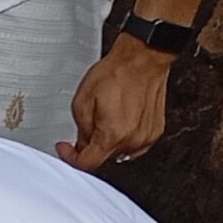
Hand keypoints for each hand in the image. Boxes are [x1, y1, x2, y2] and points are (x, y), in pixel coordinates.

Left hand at [57, 35, 172, 171]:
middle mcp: (133, 140)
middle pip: (104, 157)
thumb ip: (80, 129)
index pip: (87, 164)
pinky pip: (134, 143)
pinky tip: (120, 119)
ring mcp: (147, 137)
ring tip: (106, 117)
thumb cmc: (117, 73)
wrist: (143, 58)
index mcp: (113, 135)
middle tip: (87, 126)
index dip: (72, 158)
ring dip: (108, 141)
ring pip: (119, 152)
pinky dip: (124, 137)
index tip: (67, 149)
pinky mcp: (156, 131)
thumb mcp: (82, 101)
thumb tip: (81, 143)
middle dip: (91, 146)